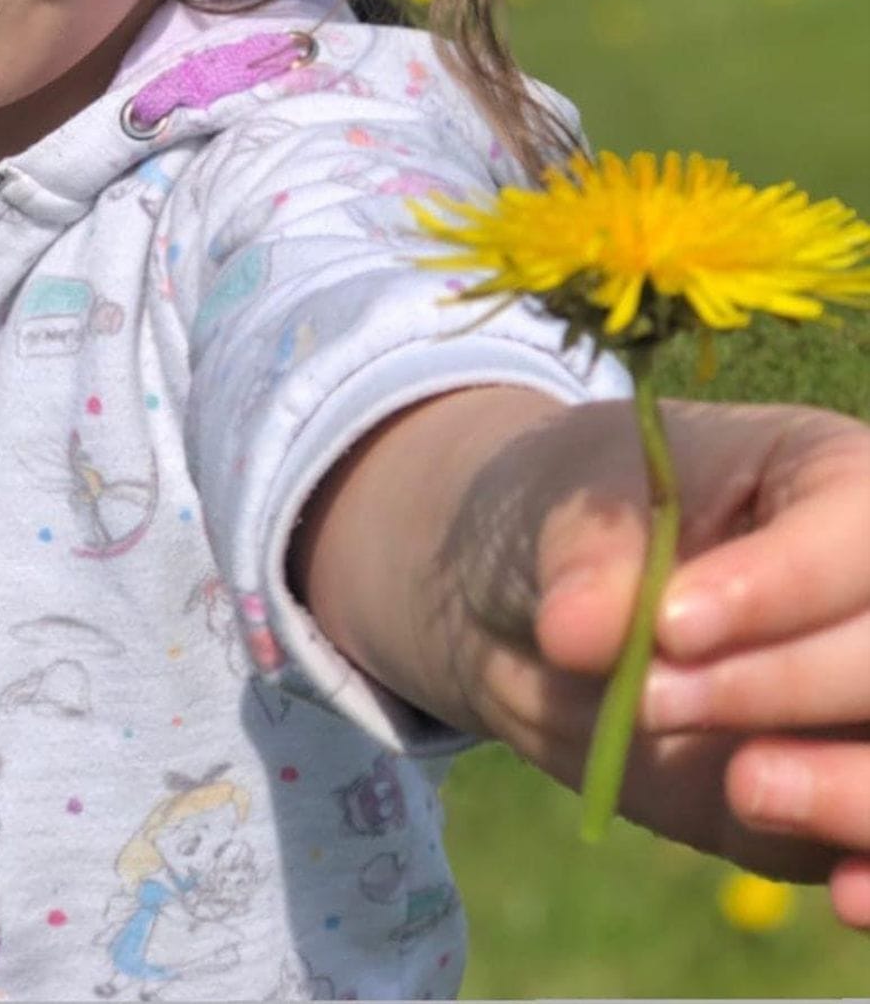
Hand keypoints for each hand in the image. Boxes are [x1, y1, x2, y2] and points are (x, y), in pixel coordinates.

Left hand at [438, 396, 869, 927]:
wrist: (536, 614)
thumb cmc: (572, 523)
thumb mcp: (564, 506)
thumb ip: (585, 556)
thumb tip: (580, 629)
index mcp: (832, 480)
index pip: (860, 532)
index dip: (783, 586)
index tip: (673, 625)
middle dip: (787, 684)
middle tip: (653, 695)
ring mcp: (861, 703)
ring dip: (851, 790)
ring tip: (744, 786)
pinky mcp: (843, 801)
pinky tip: (845, 893)